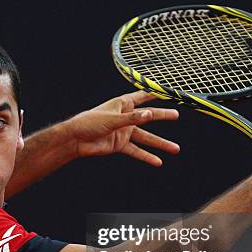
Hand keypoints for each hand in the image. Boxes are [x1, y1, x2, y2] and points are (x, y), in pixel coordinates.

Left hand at [64, 91, 179, 165]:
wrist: (76, 140)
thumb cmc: (90, 123)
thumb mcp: (112, 119)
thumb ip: (131, 118)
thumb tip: (150, 114)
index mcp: (122, 104)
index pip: (141, 96)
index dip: (153, 93)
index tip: (167, 90)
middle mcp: (125, 117)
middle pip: (148, 117)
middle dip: (162, 116)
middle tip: (176, 115)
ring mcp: (123, 132)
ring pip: (146, 137)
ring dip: (160, 143)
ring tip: (176, 148)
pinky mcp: (120, 145)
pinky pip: (136, 151)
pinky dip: (147, 156)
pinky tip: (158, 161)